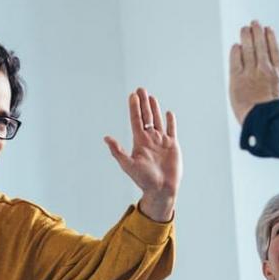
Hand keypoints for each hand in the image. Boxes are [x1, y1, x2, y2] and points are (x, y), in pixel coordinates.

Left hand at [104, 87, 180, 222]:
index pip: (136, 120)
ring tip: (151, 97)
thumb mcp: (128, 165)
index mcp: (139, 142)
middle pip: (146, 117)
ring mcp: (161, 142)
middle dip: (143, 103)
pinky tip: (168, 113)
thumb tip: (106, 138)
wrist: (161, 189)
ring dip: (154, 108)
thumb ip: (118, 151)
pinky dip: (170, 121)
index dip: (134, 108)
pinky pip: (171, 130)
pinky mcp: (172, 146)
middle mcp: (150, 139)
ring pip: (157, 120)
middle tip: (140, 89)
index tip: (132, 95)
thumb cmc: (144, 180)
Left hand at [228, 21, 278, 124]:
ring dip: (246, 37)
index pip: (275, 51)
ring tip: (244, 29)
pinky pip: (235, 61)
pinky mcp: (236, 79)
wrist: (265, 122)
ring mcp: (250, 73)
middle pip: (260, 45)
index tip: (268, 30)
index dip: (271, 38)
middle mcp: (265, 70)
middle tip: (254, 23)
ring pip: (248, 49)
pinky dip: (235, 52)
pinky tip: (235, 46)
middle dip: (257, 32)